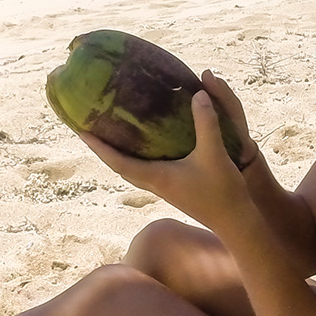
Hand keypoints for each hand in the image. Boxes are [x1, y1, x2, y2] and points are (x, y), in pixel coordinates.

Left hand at [76, 89, 260, 237]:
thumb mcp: (214, 154)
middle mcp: (154, 183)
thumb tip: (197, 94)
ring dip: (116, 153)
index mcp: (156, 177)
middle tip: (87, 127)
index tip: (80, 131)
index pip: (118, 162)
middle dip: (101, 148)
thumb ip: (206, 123)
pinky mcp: (171, 187)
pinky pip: (144, 169)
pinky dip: (134, 156)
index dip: (98, 147)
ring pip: (130, 168)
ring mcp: (162, 187)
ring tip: (107, 133)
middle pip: (118, 165)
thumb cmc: (223, 191)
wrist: (235, 221)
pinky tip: (142, 143)